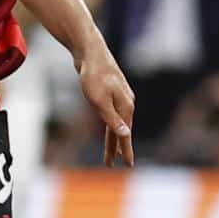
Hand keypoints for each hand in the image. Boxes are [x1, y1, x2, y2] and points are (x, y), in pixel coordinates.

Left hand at [79, 50, 136, 166]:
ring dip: (113, 138)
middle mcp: (126, 102)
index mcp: (125, 106)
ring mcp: (119, 96)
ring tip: (111, 152)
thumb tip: (125, 135)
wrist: (90, 51)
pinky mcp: (112, 91)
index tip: (128, 165)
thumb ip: (111, 118)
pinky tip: (110, 127)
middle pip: (121, 130)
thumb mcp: (99, 100)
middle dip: (117, 148)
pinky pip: (112, 114)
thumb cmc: (92, 75)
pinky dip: (111, 125)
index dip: (126, 151)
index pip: (125, 134)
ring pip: (117, 122)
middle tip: (112, 164)